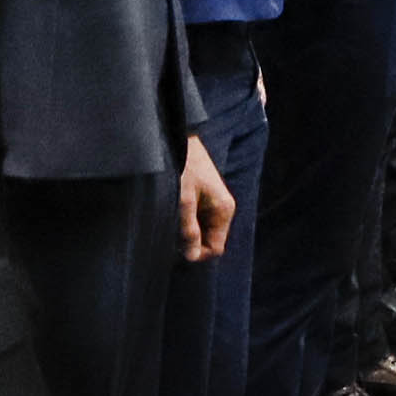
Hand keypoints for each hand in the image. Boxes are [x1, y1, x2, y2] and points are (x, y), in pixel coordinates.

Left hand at [177, 134, 234, 264]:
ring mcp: (214, 203)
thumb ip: (189, 229)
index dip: (197, 253)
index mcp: (224, 210)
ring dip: (187, 231)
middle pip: (209, 240)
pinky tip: (174, 211)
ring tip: (171, 218)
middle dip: (191, 241)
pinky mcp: (205, 197)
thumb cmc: (183, 167)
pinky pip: (198, 219)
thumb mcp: (184, 200)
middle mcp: (223, 209)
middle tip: (171, 231)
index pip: (216, 248)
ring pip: (202, 230)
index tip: (177, 247)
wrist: (180, 138)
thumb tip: (192, 257)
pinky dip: (186, 221)